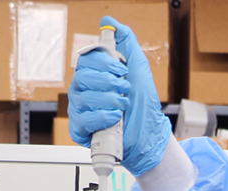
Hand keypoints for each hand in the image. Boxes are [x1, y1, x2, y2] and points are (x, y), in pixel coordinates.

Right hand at [67, 15, 170, 175]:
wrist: (148, 132)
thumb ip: (125, 41)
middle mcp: (82, 89)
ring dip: (110, 100)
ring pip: (84, 97)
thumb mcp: (138, 67)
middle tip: (124, 89)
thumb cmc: (141, 102)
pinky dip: (103, 116)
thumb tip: (109, 21)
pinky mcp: (79, 128)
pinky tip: (114, 117)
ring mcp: (79, 109)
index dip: (105, 63)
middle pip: (83, 76)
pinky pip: (84, 118)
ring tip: (122, 105)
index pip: (86, 59)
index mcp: (93, 73)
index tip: (122, 69)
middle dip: (110, 82)